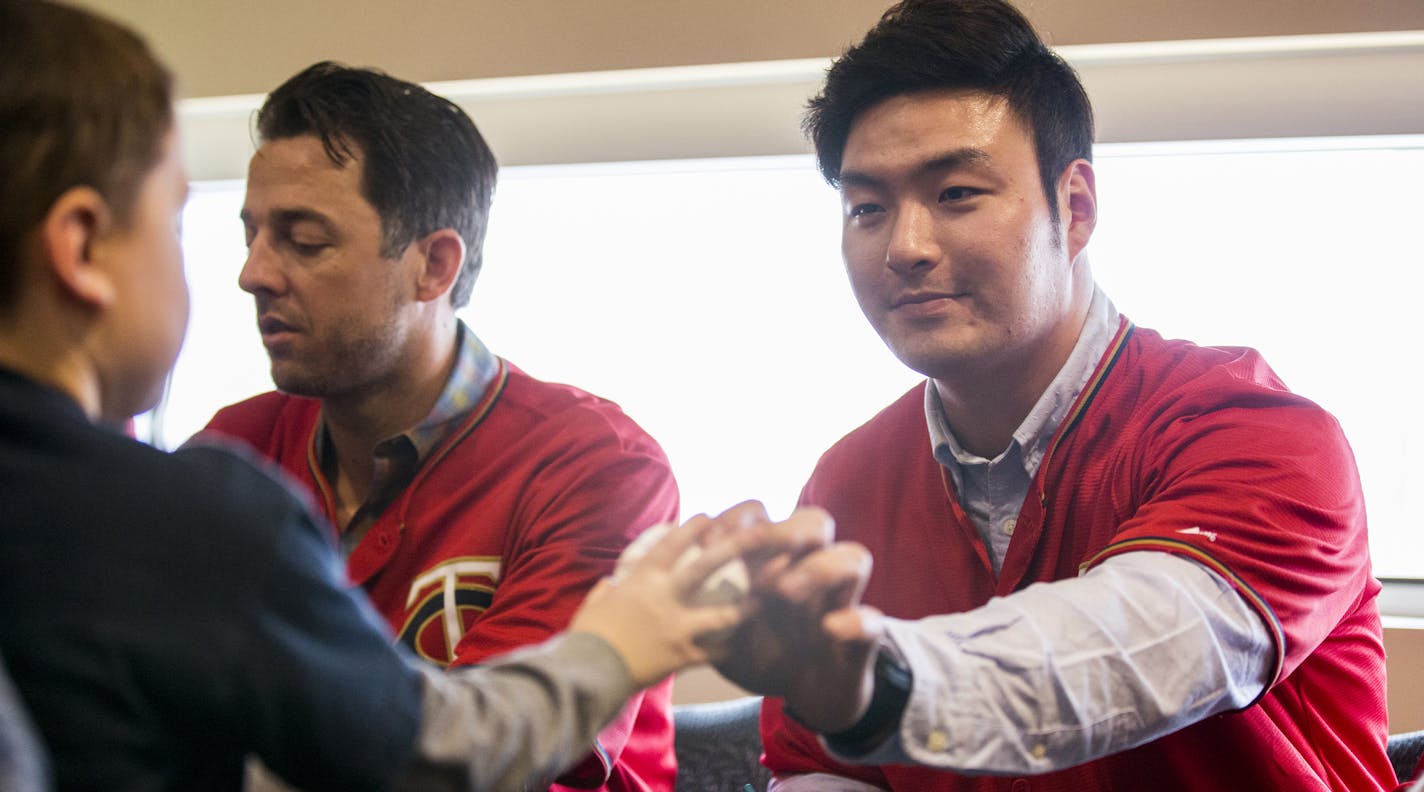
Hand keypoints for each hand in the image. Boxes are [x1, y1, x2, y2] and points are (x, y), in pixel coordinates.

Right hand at [569, 514, 761, 687]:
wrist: (590, 673)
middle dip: (735, 547)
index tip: (708, 517)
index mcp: (642, 581)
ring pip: (722, 615)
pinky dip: (724, 650)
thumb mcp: (593, 604)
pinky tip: (734, 647)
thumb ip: (606, 590)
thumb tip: (610, 584)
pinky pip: (712, 653)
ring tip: (761, 601)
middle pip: (706, 567)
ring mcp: (677, 627)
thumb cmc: (587, 636)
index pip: (671, 545)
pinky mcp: (681, 656)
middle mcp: (664, 598)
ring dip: (745, 608)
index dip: (692, 529)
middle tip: (759, 535)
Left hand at [709, 502, 882, 732]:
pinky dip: (853, 621)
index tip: (711, 540)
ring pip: (853, 555)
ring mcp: (841, 598)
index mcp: (776, 558)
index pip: (764, 516)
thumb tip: (680, 577)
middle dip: (787, 531)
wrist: (806, 692)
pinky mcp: (862, 635)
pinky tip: (830, 629)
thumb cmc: (761, 650)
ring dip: (819, 567)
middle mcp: (813, 567)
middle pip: (816, 522)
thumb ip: (708, 605)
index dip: (739, 519)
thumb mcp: (725, 630)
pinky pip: (872, 620)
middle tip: (757, 562)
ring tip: (785, 592)